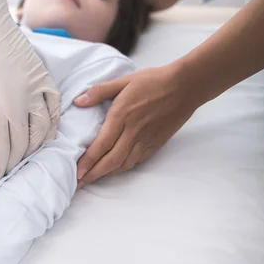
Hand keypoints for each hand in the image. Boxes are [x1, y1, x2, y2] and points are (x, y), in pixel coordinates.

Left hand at [0, 0, 60, 186]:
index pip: (1, 153)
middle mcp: (21, 102)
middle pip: (22, 146)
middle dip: (10, 164)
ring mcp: (35, 88)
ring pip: (42, 132)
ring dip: (32, 148)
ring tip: (18, 156)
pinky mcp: (42, 76)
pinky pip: (55, 108)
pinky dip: (51, 125)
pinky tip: (42, 133)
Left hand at [74, 64, 201, 185]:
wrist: (185, 86)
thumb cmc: (153, 81)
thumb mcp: (123, 81)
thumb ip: (99, 91)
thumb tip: (78, 101)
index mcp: (121, 116)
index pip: (101, 144)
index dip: (88, 161)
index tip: (77, 172)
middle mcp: (133, 132)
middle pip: (111, 160)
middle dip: (94, 173)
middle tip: (80, 182)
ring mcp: (146, 139)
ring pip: (124, 163)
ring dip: (108, 173)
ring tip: (94, 177)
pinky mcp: (157, 143)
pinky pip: (138, 160)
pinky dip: (125, 167)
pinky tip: (117, 168)